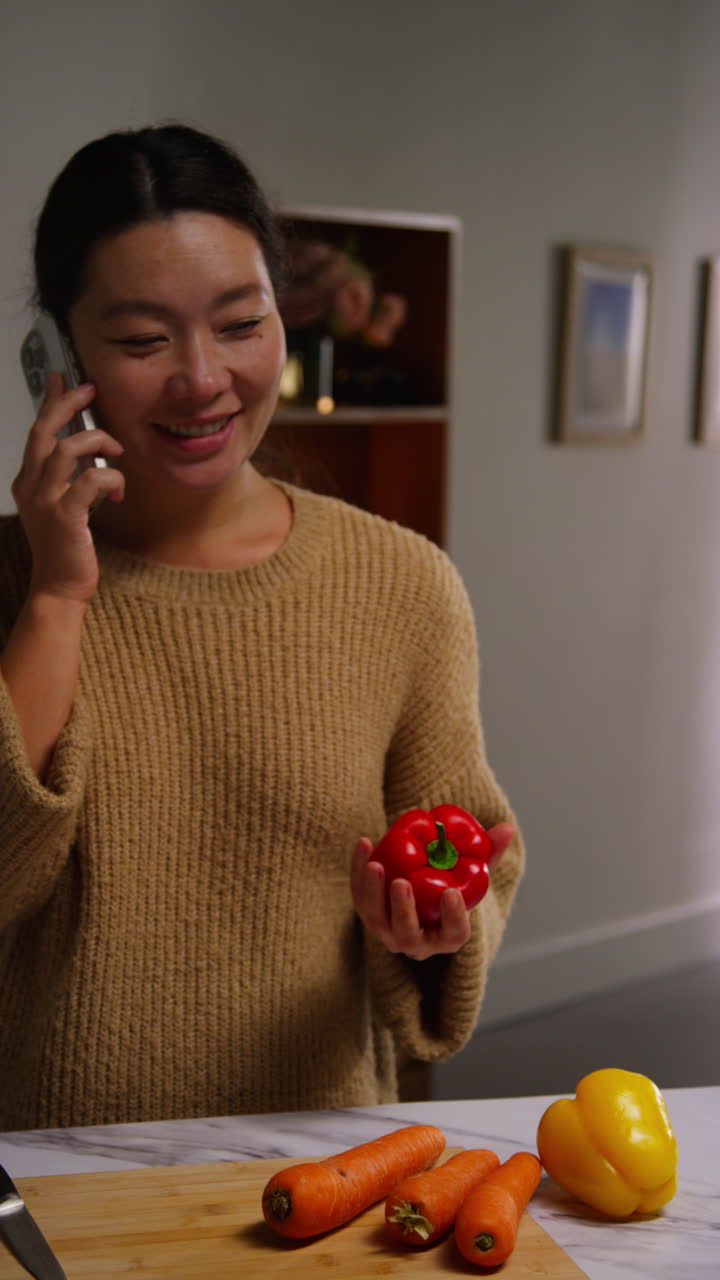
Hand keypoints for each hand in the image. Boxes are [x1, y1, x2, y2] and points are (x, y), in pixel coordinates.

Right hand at [12, 372, 124, 601]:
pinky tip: (118, 489)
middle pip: (45, 431)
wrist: (59, 588)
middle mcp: (32, 488)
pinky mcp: (67, 517)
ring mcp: (46, 502)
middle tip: (90, 390)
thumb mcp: (61, 504)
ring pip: (67, 450)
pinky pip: (90, 480)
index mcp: (28, 482)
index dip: (50, 402)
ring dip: (98, 443)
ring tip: (116, 452)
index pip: (38, 432)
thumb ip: (68, 475)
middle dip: (68, 404)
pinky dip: (110, 478)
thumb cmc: (64, 549)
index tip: (62, 379)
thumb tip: (85, 446)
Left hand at [351, 822, 515, 961]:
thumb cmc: (452, 885)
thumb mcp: (472, 872)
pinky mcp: (367, 913)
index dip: (453, 917)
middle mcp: (415, 941)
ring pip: (375, 918)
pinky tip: (364, 843)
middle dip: (402, 909)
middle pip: (406, 932)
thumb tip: (507, 828)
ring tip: (375, 863)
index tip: (452, 892)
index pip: (454, 934)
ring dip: (371, 891)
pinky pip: (359, 895)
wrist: (420, 897)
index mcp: (447, 937)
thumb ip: (488, 854)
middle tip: (402, 882)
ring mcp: (387, 931)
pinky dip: (358, 871)